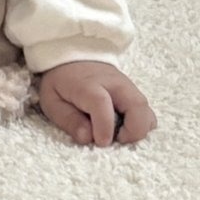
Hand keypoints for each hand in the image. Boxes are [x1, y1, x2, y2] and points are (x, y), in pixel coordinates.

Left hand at [36, 60, 158, 146]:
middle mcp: (113, 83)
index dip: (104, 126)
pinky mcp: (134, 91)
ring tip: (121, 136)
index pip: (101, 103)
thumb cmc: (61, 83)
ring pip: (146, 109)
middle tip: (118, 141)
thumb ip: (68, 120)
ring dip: (139, 129)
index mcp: (88, 84)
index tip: (101, 142)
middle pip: (137, 105)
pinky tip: (125, 128)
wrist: (72, 56)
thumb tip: (87, 138)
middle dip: (134, 131)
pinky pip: (146, 110)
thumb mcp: (53, 101)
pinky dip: (141, 124)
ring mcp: (127, 86)